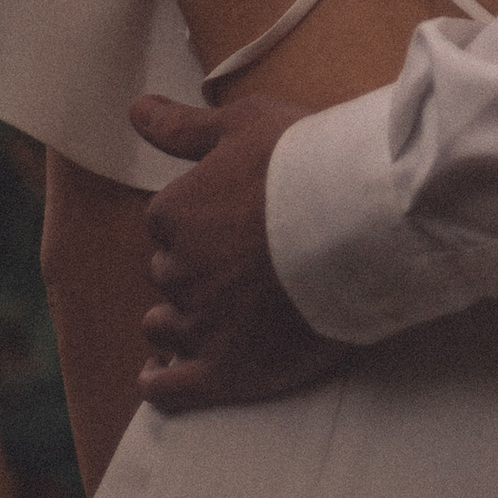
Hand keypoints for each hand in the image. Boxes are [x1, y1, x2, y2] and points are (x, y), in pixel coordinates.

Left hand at [129, 92, 337, 413]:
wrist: (361, 219)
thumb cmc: (306, 161)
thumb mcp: (243, 124)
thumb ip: (183, 127)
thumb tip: (136, 109)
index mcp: (173, 214)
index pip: (167, 222)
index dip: (198, 219)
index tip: (232, 216)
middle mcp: (176, 272)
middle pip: (170, 273)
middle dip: (194, 267)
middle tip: (239, 260)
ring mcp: (200, 324)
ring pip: (166, 326)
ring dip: (178, 320)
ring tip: (211, 313)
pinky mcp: (226, 370)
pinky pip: (173, 389)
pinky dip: (162, 384)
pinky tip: (164, 377)